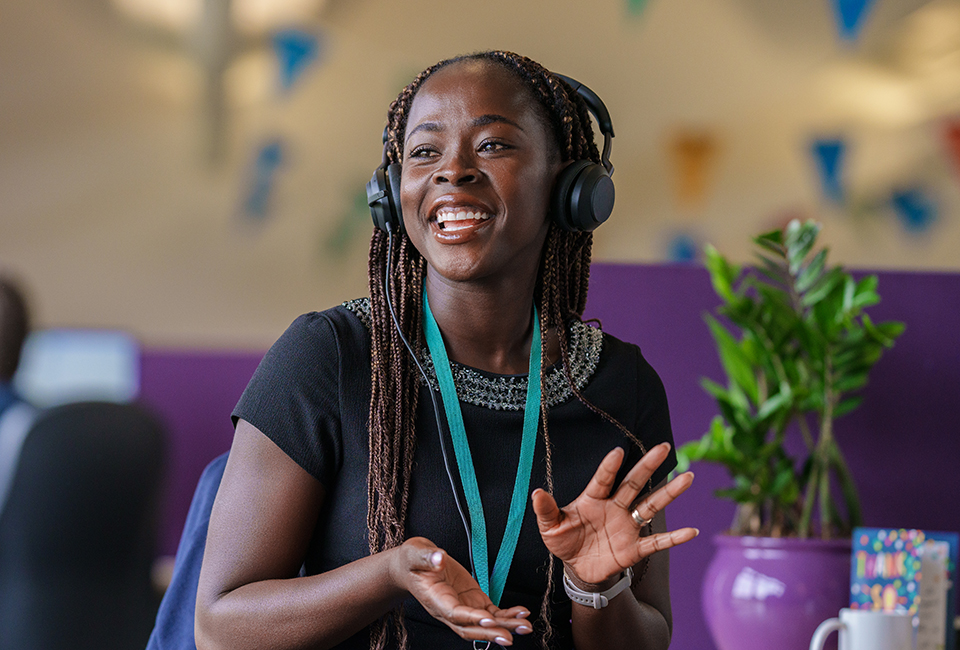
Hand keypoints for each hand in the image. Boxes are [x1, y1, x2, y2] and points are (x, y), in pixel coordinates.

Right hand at [396, 538, 531, 645]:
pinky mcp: (473, 601)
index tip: (488, 619)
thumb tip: (439, 558)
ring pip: (485, 624)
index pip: (455, 614)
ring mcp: (463, 607)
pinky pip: (491, 613)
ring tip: (524, 627)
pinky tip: (521, 614)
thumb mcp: (416, 554)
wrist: (413, 565)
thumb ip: (427, 557)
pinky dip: (506, 615)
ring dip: (505, 627)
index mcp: (435, 600)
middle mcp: (450, 610)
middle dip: (491, 633)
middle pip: (471, 628)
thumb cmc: (413, 561)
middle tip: (510, 636)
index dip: (472, 618)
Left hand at [531, 443, 697, 585]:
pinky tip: (692, 531)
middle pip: (634, 483)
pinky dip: (674, 538)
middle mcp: (614, 507)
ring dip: (669, 493)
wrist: (577, 568)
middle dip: (647, 465)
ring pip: (650, 505)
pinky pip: (657, 542)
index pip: (603, 479)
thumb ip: (546, 510)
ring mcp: (627, 526)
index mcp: (593, 499)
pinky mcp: (634, 548)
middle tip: (664, 446)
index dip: (610, 466)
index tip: (618, 451)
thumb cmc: (564, 541)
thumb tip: (536, 493)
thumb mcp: (550, 527)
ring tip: (688, 478)